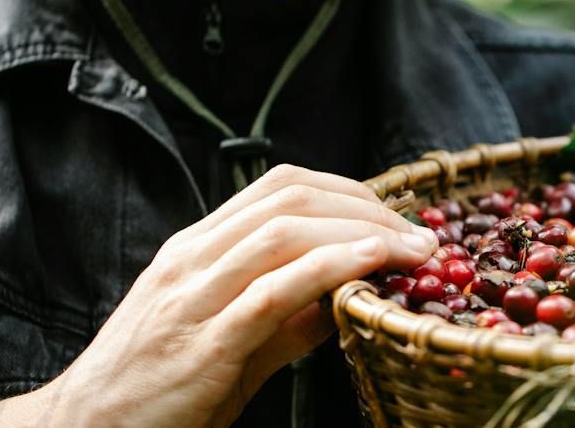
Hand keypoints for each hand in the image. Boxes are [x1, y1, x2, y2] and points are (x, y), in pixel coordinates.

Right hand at [28, 165, 435, 426]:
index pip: (279, 187)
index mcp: (195, 249)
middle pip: (291, 199)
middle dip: (367, 208)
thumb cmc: (155, 388)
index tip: (395, 217)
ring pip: (284, 233)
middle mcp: (191, 260)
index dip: (348, 191)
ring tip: (412, 250)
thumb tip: (346, 292)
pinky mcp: (202, 346)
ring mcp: (192, 299)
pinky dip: (329, 268)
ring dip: (362, 232)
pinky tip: (370, 265)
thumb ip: (284, 315)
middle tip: (419, 235)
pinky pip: (272, 292)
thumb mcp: (224, 339)